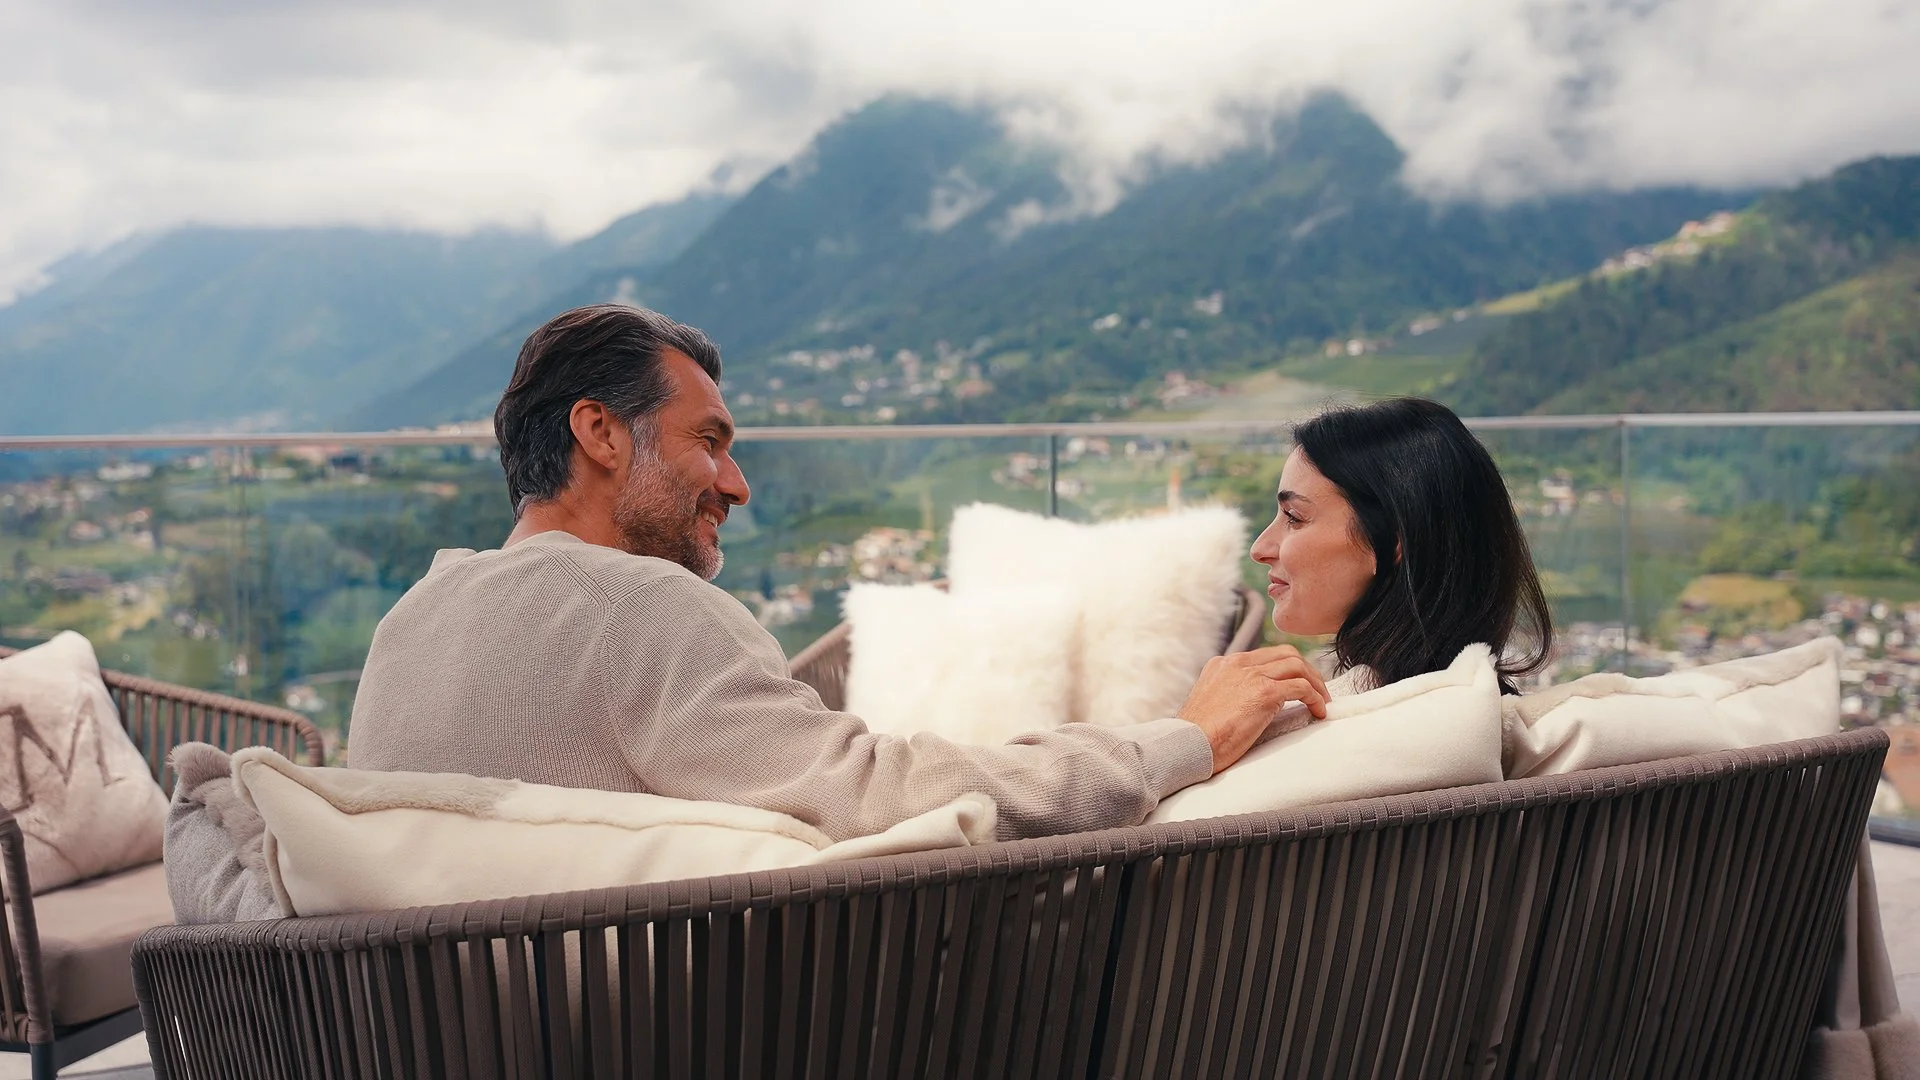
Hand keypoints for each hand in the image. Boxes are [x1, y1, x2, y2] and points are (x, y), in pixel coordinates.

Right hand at [1177, 645, 1329, 773]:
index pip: (1265, 656)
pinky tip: (1318, 713)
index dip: (1287, 669)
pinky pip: (1301, 687)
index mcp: (1223, 664)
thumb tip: (1253, 706)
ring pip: (1297, 665)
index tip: (1299, 686)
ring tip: (1322, 703)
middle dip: (1307, 671)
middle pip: (1286, 653)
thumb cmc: (1197, 737)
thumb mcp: (1211, 705)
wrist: (1187, 746)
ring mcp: (1250, 675)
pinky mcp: (1263, 692)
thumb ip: (1230, 695)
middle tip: (1318, 692)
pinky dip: (1315, 698)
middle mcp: (1237, 663)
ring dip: (1316, 683)